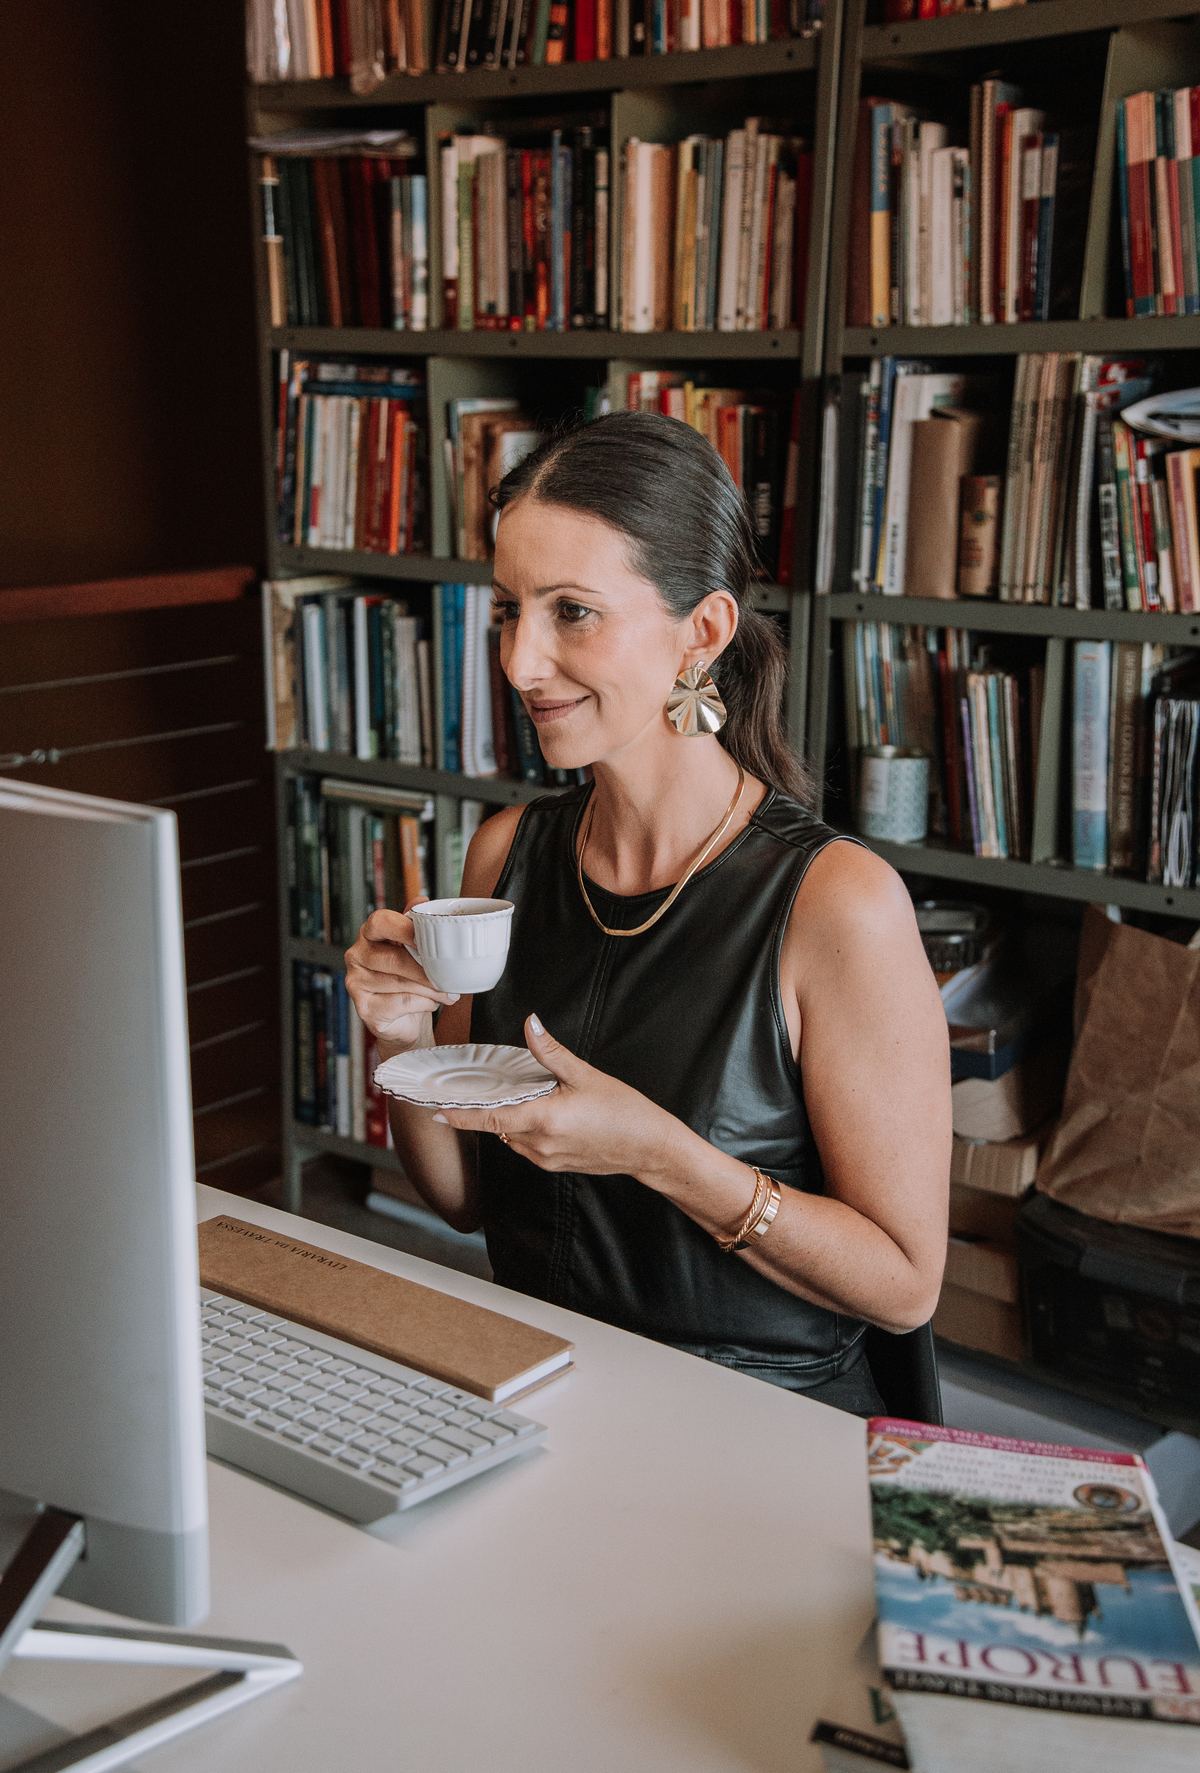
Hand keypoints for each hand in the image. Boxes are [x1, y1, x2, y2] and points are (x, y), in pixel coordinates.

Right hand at [344, 903, 459, 1053]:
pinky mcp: (364, 1008)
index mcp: (369, 934)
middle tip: (449, 975)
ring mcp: (356, 983)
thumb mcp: (413, 948)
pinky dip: (423, 1003)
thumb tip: (421, 900)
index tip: (426, 938)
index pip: (380, 922)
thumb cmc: (409, 978)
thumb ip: (415, 924)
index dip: (404, 928)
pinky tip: (431, 1003)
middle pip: (394, 958)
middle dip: (426, 969)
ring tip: (447, 991)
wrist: (405, 1019)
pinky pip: (401, 1002)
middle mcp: (357, 955)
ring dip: (430, 989)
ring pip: (400, 983)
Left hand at [433, 1014, 680, 1181]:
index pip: (489, 1119)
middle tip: (478, 1091)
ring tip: (516, 1097)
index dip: (460, 1116)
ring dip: (508, 1120)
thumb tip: (531, 1024)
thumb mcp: (586, 1075)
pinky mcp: (557, 1165)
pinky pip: (528, 1147)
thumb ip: (551, 1053)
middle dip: (487, 1111)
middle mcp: (540, 1144)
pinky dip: (524, 1129)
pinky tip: (539, 1113)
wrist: (651, 1148)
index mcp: (543, 1120)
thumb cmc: (624, 1111)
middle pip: (499, 1127)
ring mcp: (547, 1158)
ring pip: (512, 1138)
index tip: (436, 1111)